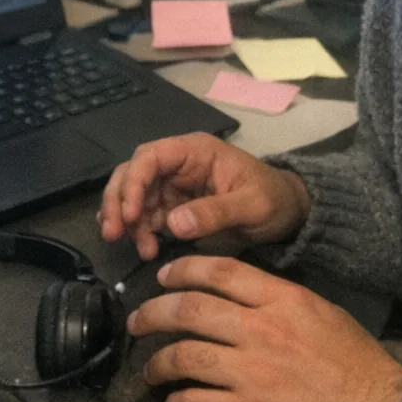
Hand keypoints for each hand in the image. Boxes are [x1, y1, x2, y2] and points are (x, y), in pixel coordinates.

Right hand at [99, 133, 310, 260]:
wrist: (288, 214)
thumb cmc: (274, 200)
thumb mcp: (252, 205)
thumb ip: (215, 212)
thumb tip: (173, 224)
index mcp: (195, 151)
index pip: (150, 157)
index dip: (133, 182)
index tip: (129, 214)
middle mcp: (178, 164)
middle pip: (133, 174)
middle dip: (119, 202)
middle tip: (114, 234)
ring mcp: (174, 185)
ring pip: (134, 197)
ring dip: (128, 222)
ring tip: (142, 250)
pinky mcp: (174, 207)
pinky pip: (147, 215)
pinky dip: (140, 231)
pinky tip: (144, 248)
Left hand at [130, 256, 401, 401]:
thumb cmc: (355, 363)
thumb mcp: (322, 313)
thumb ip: (279, 302)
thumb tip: (240, 298)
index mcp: (282, 300)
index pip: (220, 272)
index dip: (183, 270)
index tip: (163, 277)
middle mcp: (261, 330)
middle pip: (190, 309)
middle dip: (154, 312)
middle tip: (138, 320)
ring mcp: (251, 373)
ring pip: (184, 356)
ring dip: (158, 363)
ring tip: (150, 370)